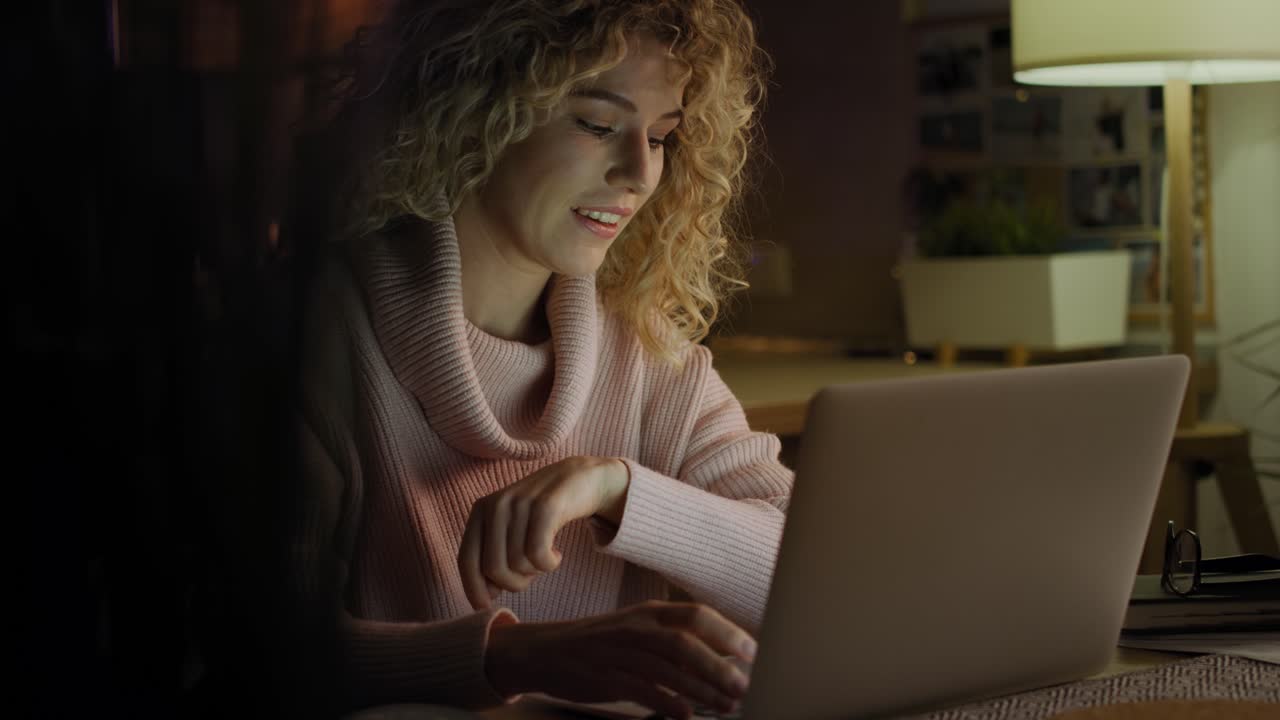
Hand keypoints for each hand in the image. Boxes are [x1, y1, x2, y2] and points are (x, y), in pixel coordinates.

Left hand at [458, 455, 628, 608]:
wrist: (581, 478)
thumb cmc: (543, 514)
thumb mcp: (512, 529)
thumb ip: (493, 556)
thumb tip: (484, 596)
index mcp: (481, 511)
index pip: (466, 559)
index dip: (473, 588)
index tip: (485, 606)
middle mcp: (496, 504)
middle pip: (494, 569)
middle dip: (514, 583)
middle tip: (531, 573)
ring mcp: (520, 503)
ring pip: (518, 564)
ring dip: (535, 571)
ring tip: (545, 557)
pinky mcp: (545, 506)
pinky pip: (538, 554)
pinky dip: (549, 564)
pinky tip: (556, 555)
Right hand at [486, 601, 755, 719]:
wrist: (547, 650)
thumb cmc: (605, 643)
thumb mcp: (641, 630)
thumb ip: (678, 639)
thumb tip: (728, 656)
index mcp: (651, 612)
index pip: (696, 615)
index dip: (726, 632)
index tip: (753, 652)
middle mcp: (637, 627)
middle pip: (684, 643)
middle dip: (718, 666)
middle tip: (745, 686)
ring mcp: (619, 652)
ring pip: (666, 669)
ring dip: (701, 689)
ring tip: (726, 705)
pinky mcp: (603, 677)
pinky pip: (639, 689)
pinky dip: (665, 702)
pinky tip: (685, 714)